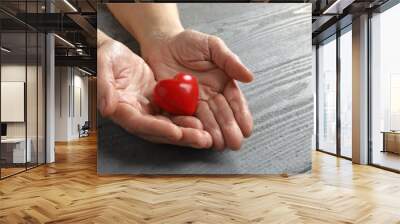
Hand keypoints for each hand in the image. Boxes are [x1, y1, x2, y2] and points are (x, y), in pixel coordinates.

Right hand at [97, 36, 211, 147]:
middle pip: (159, 131)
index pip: (140, 124)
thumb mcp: (102, 65)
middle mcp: (135, 114)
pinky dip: (188, 118)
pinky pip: (175, 114)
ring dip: (188, 132)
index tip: (176, 132)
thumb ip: (104, 87)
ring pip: (170, 125)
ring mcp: (148, 110)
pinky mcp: (159, 103)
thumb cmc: (105, 57)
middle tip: (202, 140)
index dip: (158, 129)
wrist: (114, 53)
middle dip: (181, 136)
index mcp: (120, 109)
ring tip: (207, 136)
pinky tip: (204, 122)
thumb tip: (106, 109)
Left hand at [141, 30, 253, 149]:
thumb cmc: (189, 42)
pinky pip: (184, 118)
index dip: (241, 115)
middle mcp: (209, 96)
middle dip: (229, 129)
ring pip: (205, 120)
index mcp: (222, 84)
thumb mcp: (212, 46)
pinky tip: (199, 137)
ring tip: (220, 145)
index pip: (234, 102)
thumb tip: (250, 77)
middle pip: (221, 115)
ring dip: (213, 133)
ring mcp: (192, 103)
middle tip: (235, 144)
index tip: (247, 129)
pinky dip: (191, 128)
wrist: (161, 43)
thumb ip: (229, 60)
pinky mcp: (175, 106)